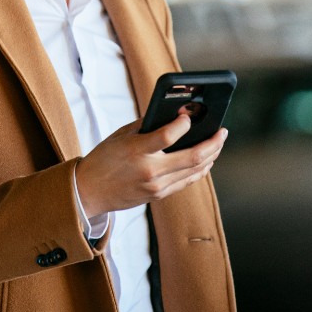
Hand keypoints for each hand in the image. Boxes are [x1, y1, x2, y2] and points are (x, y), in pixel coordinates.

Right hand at [75, 115, 227, 217]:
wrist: (89, 191)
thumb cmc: (103, 159)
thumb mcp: (120, 136)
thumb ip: (147, 125)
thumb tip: (173, 116)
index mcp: (136, 151)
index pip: (168, 136)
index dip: (184, 124)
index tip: (189, 116)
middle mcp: (150, 170)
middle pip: (192, 157)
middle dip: (213, 143)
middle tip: (222, 131)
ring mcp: (156, 186)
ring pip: (195, 171)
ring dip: (211, 156)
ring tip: (218, 143)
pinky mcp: (158, 195)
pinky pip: (186, 181)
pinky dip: (200, 170)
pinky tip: (206, 160)